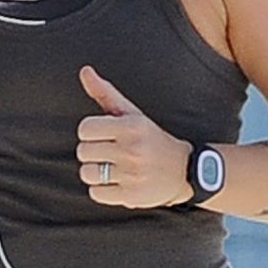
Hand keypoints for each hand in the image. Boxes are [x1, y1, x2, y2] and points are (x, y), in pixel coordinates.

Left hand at [76, 66, 191, 208]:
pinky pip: (96, 193)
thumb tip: (85, 71)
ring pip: (87, 173)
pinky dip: (101, 190)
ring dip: (94, 172)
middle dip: (91, 152)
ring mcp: (132, 175)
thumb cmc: (152, 139)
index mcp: (132, 126)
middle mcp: (132, 150)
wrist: (184, 171)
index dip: (90, 133)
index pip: (85, 129)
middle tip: (107, 153)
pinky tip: (115, 183)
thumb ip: (106, 93)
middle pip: (83, 151)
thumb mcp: (133, 114)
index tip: (102, 136)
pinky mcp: (131, 196)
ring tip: (110, 169)